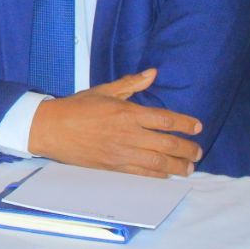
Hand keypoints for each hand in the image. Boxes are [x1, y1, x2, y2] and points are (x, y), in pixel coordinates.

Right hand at [28, 68, 203, 177]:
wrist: (51, 128)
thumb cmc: (76, 107)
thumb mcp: (103, 90)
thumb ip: (131, 83)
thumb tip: (153, 73)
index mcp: (126, 112)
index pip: (164, 119)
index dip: (185, 124)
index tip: (198, 126)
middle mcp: (127, 134)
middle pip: (167, 144)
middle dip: (187, 148)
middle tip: (198, 150)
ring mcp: (121, 153)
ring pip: (158, 163)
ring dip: (178, 166)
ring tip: (189, 166)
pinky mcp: (113, 167)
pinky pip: (142, 174)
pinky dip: (158, 175)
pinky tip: (167, 174)